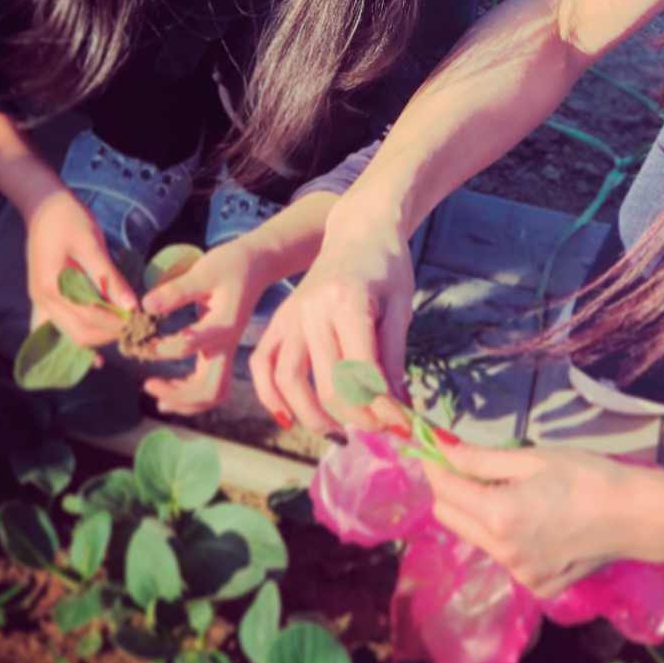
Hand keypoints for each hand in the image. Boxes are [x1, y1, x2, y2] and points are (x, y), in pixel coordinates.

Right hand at [24, 187, 137, 349]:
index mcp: (53, 285)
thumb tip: (131, 305)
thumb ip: (109, 277)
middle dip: (109, 335)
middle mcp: (42, 299)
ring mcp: (39, 301)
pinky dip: (76, 339)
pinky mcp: (42, 299)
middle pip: (79, 333)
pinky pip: (57, 329)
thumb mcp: (92, 242)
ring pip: (69, 335)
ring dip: (95, 339)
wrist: (42, 205)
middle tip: (136, 327)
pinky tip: (94, 355)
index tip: (142, 321)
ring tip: (122, 333)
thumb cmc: (68, 218)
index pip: (90, 317)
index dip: (117, 323)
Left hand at [141, 237, 272, 413]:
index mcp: (224, 326)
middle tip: (149, 385)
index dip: (158, 348)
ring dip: (184, 399)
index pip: (186, 347)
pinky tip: (169, 385)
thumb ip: (177, 289)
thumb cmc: (232, 264)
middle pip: (211, 389)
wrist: (258, 264)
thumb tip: (146, 305)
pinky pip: (209, 381)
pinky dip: (189, 390)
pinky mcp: (220, 349)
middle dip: (180, 396)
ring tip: (154, 391)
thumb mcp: (205, 270)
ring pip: (212, 391)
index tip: (138, 341)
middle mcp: (227, 344)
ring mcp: (225, 350)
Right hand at [249, 218, 414, 434]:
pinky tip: (290, 418)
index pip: (361, 372)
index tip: (400, 427)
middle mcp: (311, 308)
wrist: (359, 231)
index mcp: (347, 301)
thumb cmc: (386, 267)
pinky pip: (262, 364)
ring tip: (340, 431)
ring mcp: (289, 314)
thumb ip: (394, 360)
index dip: (382, 408)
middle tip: (379, 429)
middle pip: (327, 382)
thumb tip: (396, 412)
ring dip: (313, 416)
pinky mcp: (277, 320)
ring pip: (288, 380)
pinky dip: (270, 396)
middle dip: (355, 416)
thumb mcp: (401, 309)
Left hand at [422, 440, 647, 598]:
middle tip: (473, 467)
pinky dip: (508, 537)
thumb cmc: (588, 477)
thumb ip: (481, 458)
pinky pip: (505, 557)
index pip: (444, 490)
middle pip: (450, 518)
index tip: (434, 449)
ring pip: (477, 538)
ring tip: (514, 492)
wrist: (637, 517)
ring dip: (480, 514)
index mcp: (499, 516)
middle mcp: (503, 553)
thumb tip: (442, 448)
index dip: (435, 466)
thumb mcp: (533, 458)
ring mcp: (521, 575)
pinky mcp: (538, 587)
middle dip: (452, 490)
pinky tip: (537, 521)